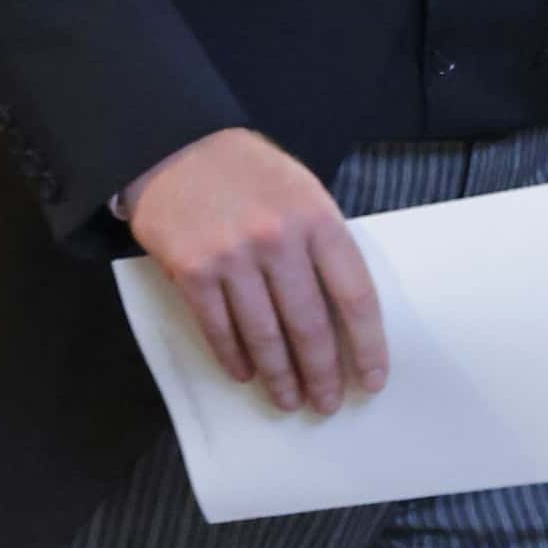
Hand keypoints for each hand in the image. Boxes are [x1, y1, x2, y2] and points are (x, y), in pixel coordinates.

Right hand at [121, 127, 385, 416]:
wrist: (175, 144)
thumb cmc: (248, 172)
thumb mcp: (303, 191)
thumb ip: (324, 243)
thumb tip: (344, 312)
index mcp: (318, 219)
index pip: (355, 296)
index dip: (367, 346)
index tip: (372, 378)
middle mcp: (278, 240)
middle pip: (310, 326)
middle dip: (321, 374)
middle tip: (326, 403)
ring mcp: (232, 257)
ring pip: (264, 336)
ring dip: (279, 377)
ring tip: (288, 401)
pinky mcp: (191, 270)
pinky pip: (218, 328)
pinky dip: (234, 357)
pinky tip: (245, 374)